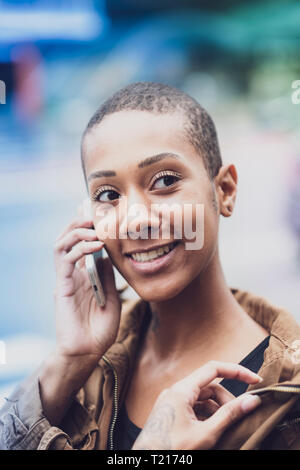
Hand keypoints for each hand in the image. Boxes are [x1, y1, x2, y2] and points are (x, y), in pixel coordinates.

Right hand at [53, 204, 120, 359]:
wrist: (88, 352)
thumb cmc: (100, 330)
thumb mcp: (112, 298)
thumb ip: (108, 277)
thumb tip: (109, 256)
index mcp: (84, 277)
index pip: (81, 246)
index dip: (87, 229)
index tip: (101, 215)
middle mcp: (73, 275)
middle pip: (68, 239)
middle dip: (79, 223)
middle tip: (94, 214)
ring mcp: (66, 279)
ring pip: (61, 244)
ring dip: (77, 231)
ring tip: (94, 227)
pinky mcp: (62, 286)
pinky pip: (65, 259)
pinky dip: (79, 247)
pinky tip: (95, 245)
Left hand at [132, 361, 262, 449]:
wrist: (146, 463)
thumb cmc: (172, 450)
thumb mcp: (205, 433)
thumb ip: (229, 415)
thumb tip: (251, 400)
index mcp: (182, 390)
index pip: (214, 368)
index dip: (237, 372)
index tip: (255, 381)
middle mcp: (175, 391)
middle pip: (209, 386)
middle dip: (227, 399)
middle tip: (239, 417)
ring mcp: (171, 401)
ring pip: (202, 398)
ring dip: (217, 409)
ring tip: (225, 428)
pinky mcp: (170, 412)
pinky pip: (193, 407)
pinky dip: (206, 415)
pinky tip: (212, 430)